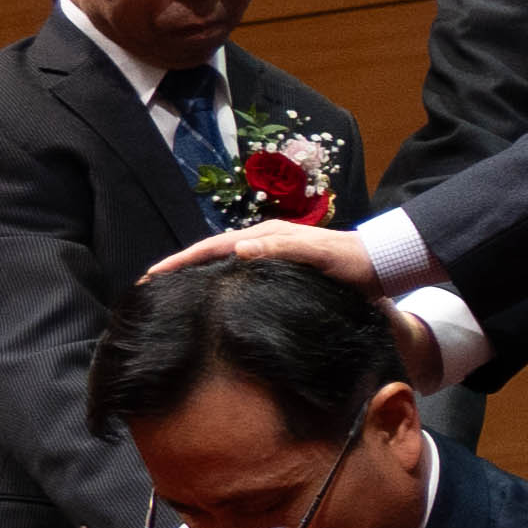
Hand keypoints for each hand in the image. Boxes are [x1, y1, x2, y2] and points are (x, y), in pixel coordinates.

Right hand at [158, 218, 384, 289]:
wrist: (380, 263)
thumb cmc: (352, 261)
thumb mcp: (319, 254)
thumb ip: (282, 249)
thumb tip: (238, 250)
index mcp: (266, 235)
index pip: (213, 246)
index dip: (182, 260)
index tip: (153, 274)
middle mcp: (264, 240)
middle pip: (211, 251)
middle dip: (179, 265)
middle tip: (148, 284)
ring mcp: (270, 252)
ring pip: (222, 261)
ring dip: (195, 272)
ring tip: (169, 288)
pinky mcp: (279, 266)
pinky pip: (238, 270)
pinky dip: (217, 278)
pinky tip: (209, 293)